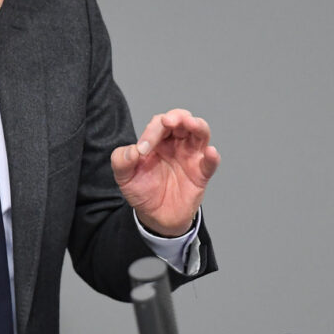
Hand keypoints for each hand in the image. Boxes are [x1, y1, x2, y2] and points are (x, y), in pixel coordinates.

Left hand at [110, 108, 219, 236]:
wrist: (155, 216)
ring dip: (197, 126)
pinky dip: (212, 157)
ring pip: (200, 134)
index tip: (142, 150)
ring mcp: (190, 157)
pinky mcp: (201, 174)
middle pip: (183, 120)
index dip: (151, 131)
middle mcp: (176, 144)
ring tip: (191, 123)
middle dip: (177, 116)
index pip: (159, 124)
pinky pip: (210, 163)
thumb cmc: (142, 191)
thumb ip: (121, 161)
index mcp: (157, 140)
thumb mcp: (124, 177)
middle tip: (169, 121)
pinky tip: (210, 152)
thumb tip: (132, 150)